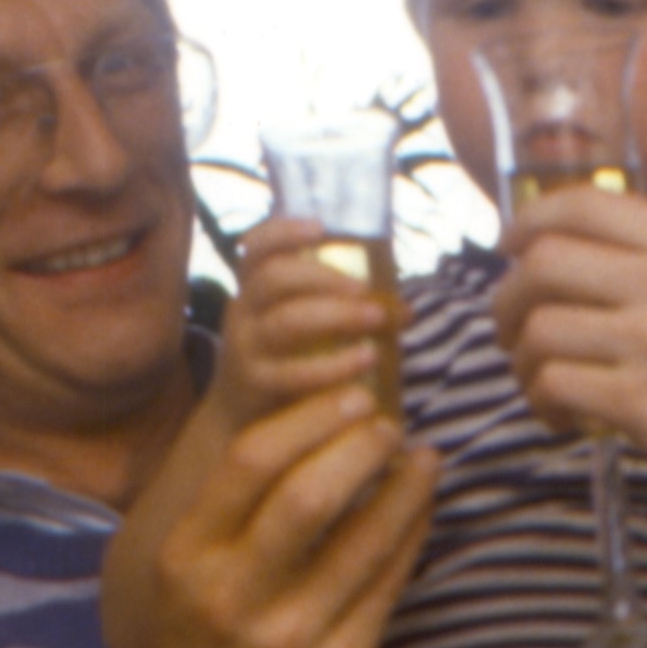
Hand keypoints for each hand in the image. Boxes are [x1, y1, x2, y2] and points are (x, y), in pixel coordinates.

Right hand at [128, 382, 432, 647]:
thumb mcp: (187, 582)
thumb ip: (231, 516)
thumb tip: (306, 429)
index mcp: (188, 560)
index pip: (251, 460)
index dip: (310, 417)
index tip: (347, 396)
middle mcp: (233, 596)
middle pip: (308, 490)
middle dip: (360, 442)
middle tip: (388, 422)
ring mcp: (289, 637)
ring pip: (363, 537)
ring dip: (403, 486)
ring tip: (421, 457)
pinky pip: (387, 586)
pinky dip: (411, 537)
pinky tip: (420, 511)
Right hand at [212, 217, 398, 428]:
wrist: (244, 420)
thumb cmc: (284, 360)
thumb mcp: (300, 327)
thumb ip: (342, 311)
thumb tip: (402, 311)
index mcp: (255, 287)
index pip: (257, 246)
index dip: (283, 232)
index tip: (320, 227)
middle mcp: (244, 311)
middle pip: (274, 278)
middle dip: (324, 277)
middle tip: (366, 289)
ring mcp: (246, 348)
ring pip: (286, 322)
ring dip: (337, 315)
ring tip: (376, 319)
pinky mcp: (255, 384)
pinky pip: (292, 372)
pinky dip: (333, 365)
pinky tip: (365, 359)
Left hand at [492, 186, 646, 632]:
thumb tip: (601, 257)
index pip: (583, 203)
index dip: (529, 222)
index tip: (510, 247)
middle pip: (542, 262)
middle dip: (507, 299)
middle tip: (512, 332)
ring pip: (537, 328)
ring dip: (523, 362)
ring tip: (543, 387)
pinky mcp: (640, 400)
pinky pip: (552, 386)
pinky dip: (542, 406)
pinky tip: (564, 421)